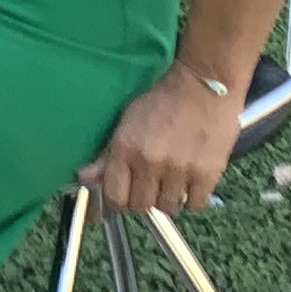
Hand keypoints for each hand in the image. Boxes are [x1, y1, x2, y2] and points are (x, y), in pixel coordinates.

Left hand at [78, 71, 243, 221]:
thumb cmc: (163, 100)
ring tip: (172, 181)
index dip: (119, 199)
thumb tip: (84, 177)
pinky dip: (192, 197)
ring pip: (167, 208)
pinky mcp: (206, 173)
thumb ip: (106, 154)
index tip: (126, 194)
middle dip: (143, 199)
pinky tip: (190, 182)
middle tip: (151, 185)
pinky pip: (194, 204)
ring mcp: (179, 170)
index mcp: (125, 148)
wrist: (204, 84)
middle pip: (140, 206)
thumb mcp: (127, 121)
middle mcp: (149, 162)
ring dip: (168, 199)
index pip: (114, 196)